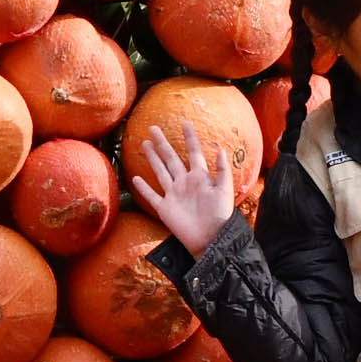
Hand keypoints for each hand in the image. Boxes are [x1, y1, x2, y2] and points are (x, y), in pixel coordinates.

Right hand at [131, 129, 240, 253]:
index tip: (185, 123)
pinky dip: (143, 188)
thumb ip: (222, 171)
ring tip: (145, 144)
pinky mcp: (165, 208)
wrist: (211, 238)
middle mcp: (184, 183)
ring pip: (160, 172)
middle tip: (153, 128)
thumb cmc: (220, 215)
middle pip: (171, 158)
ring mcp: (173, 195)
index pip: (193, 152)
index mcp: (199, 177)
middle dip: (162, 143)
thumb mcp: (224, 191)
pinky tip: (136, 178)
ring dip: (153, 158)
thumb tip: (221, 149)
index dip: (190, 138)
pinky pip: (152, 196)